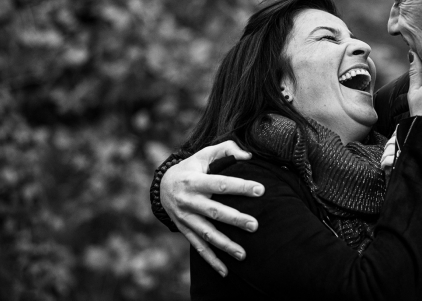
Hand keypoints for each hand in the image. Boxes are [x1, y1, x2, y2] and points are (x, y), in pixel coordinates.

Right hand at [160, 140, 264, 276]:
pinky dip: (211, 261)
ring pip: (207, 234)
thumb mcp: (204, 154)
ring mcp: (186, 218)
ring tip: (243, 254)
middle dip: (235, 219)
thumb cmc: (192, 168)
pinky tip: (225, 271)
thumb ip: (226, 150)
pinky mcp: (185, 230)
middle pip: (214, 212)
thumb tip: (248, 156)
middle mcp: (188, 201)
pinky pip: (199, 247)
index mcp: (193, 181)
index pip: (220, 184)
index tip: (260, 190)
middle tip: (255, 225)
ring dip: (225, 245)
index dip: (240, 187)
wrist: (162, 186)